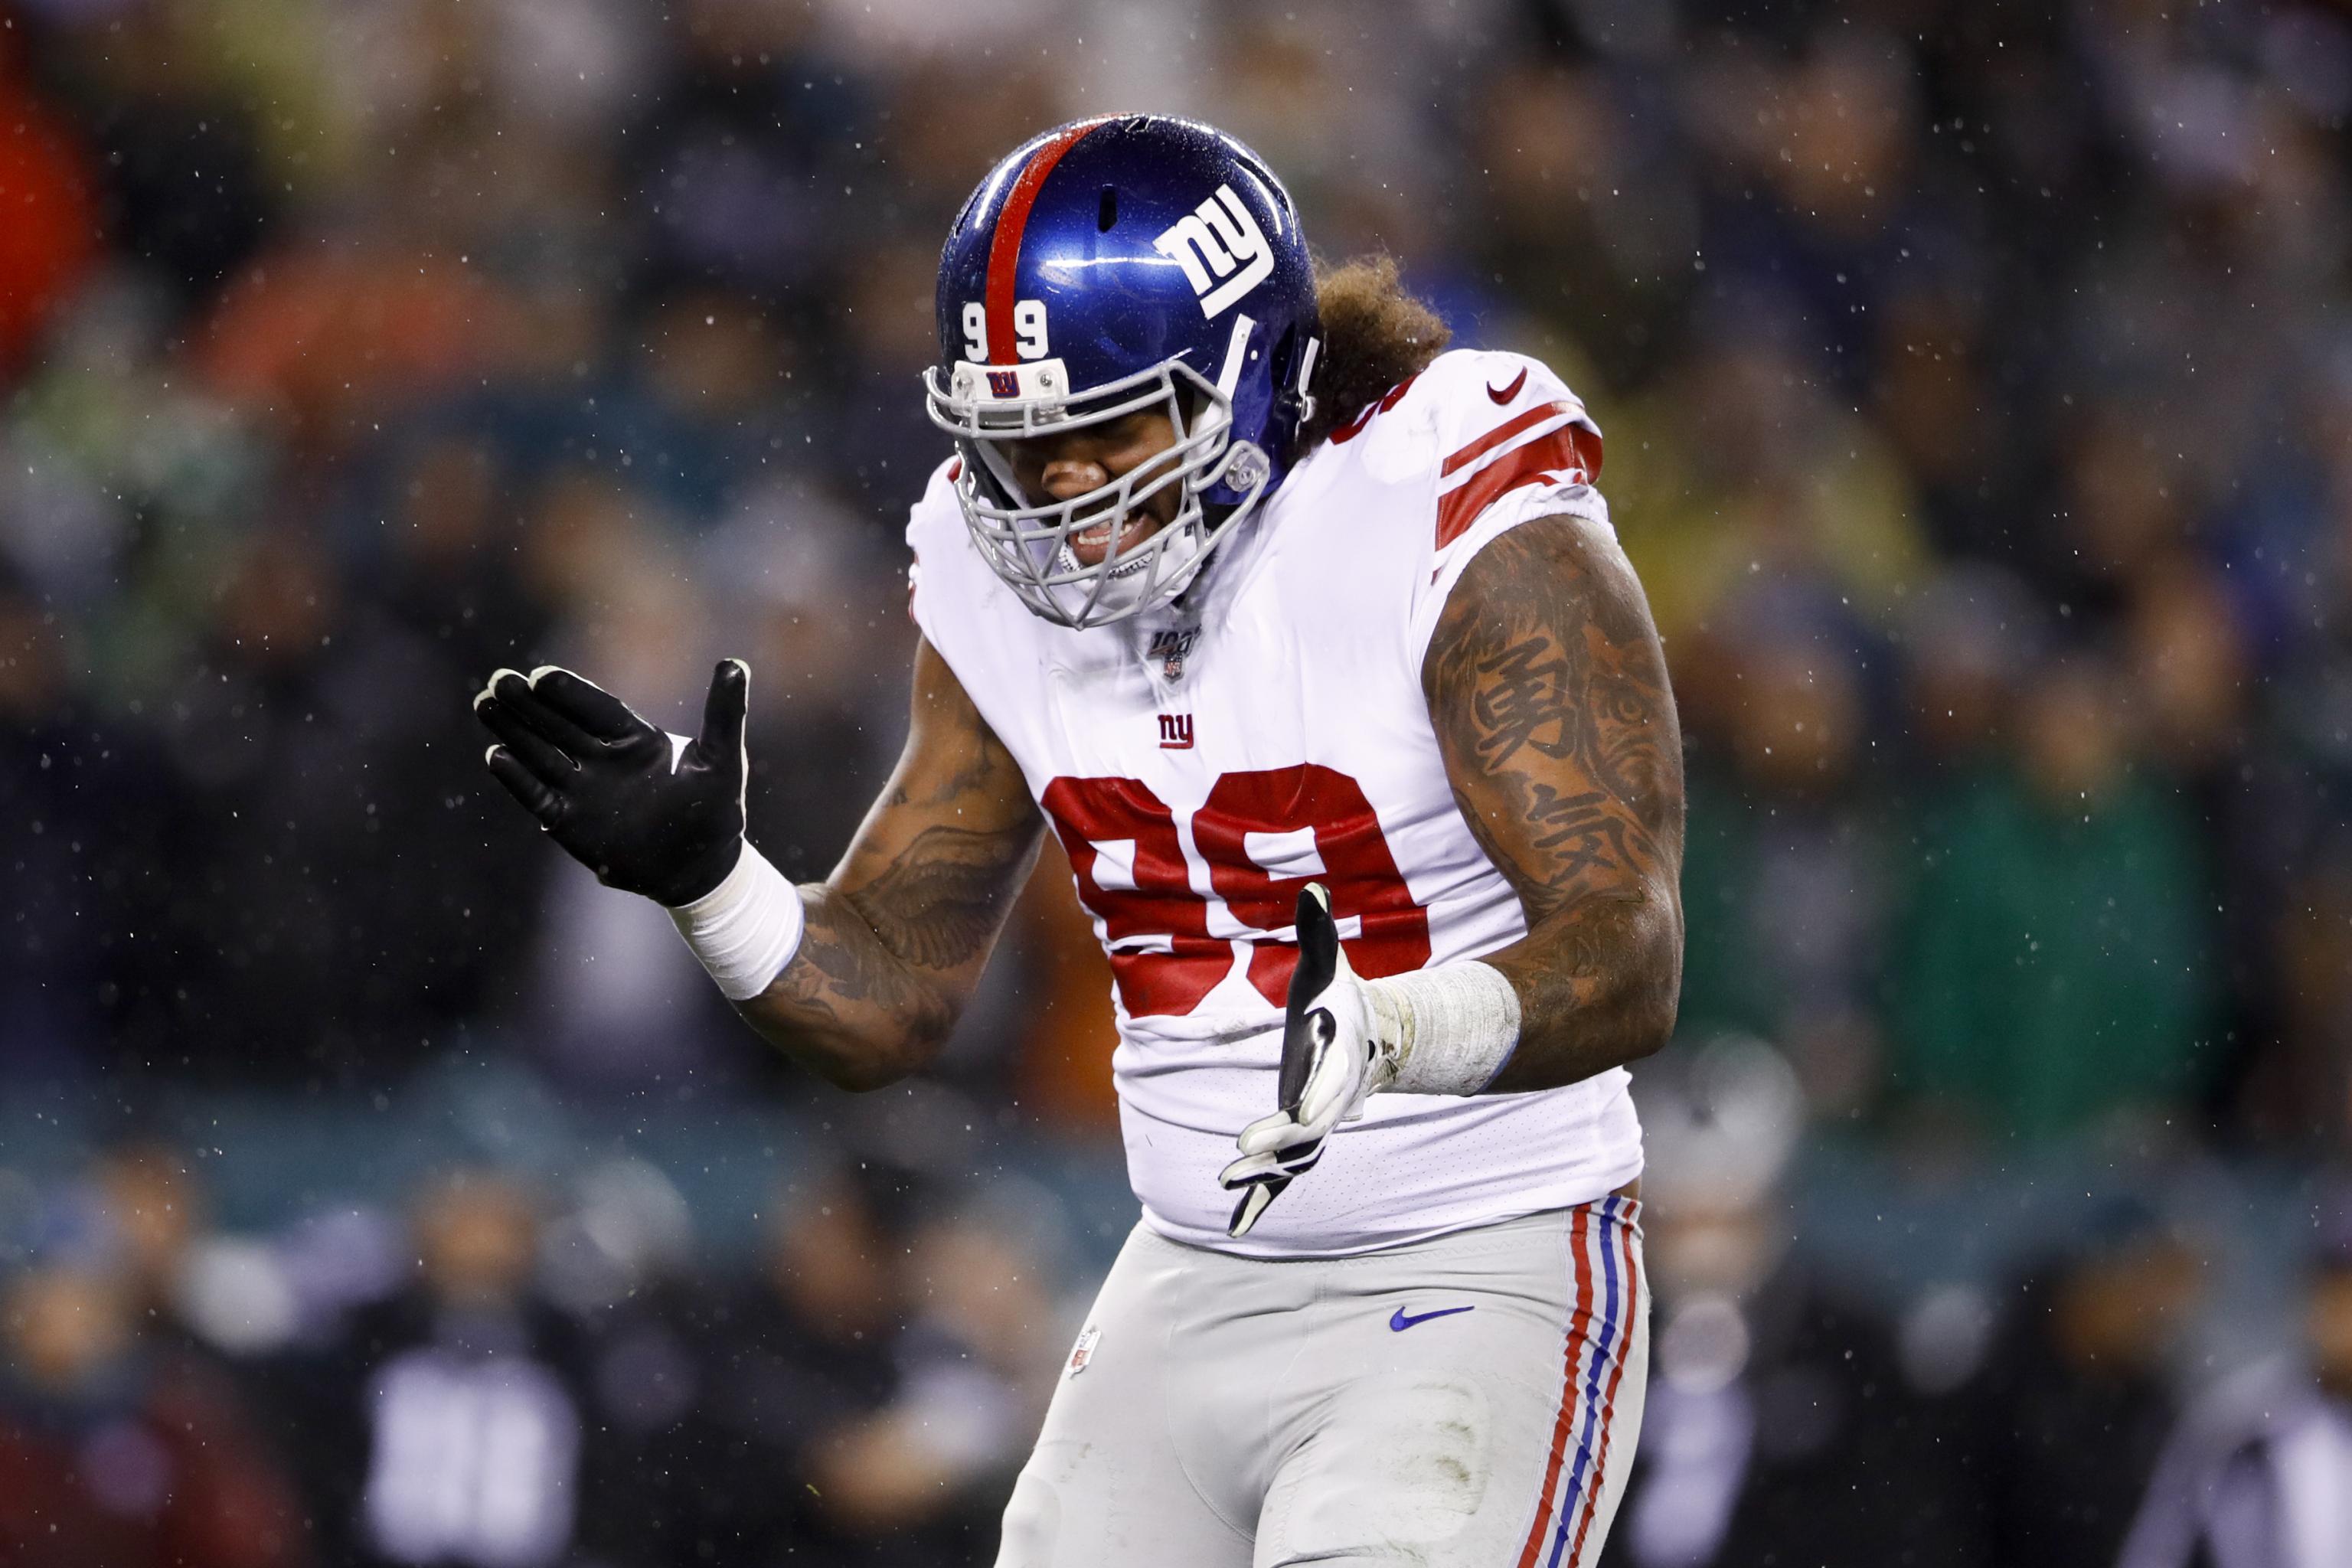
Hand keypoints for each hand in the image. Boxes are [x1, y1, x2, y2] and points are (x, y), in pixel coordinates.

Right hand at [474, 660, 749, 906]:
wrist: (700, 869)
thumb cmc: (715, 811)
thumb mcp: (724, 759)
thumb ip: (724, 713)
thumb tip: (735, 663)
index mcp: (635, 739)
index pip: (596, 708)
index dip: (569, 693)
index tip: (541, 675)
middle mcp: (602, 759)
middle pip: (558, 725)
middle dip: (528, 704)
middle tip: (497, 679)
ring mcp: (583, 789)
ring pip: (540, 753)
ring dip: (512, 731)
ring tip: (483, 705)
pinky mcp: (569, 822)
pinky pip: (538, 795)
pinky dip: (516, 779)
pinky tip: (494, 756)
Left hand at [1219, 883, 1397, 1236]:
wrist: (1367, 1038)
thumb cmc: (1340, 1000)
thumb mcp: (1328, 965)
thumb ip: (1319, 932)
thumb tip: (1312, 888)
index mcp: (1336, 1064)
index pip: (1326, 1090)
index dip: (1308, 1105)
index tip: (1291, 1119)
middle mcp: (1328, 1101)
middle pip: (1307, 1130)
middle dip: (1278, 1143)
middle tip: (1244, 1152)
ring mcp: (1313, 1124)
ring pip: (1293, 1160)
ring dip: (1264, 1178)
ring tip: (1231, 1188)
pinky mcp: (1296, 1137)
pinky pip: (1281, 1176)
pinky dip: (1260, 1203)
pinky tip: (1234, 1228)